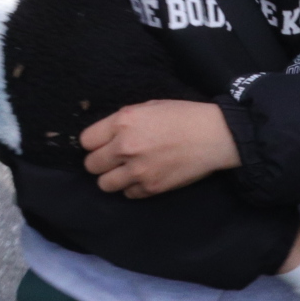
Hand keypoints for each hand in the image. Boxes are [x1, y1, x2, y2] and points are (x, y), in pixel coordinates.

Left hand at [82, 100, 238, 197]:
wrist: (214, 135)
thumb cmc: (182, 116)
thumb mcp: (147, 106)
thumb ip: (122, 121)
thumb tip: (105, 135)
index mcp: (123, 122)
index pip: (85, 141)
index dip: (93, 143)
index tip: (102, 144)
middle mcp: (125, 147)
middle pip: (91, 165)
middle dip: (99, 162)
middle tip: (113, 159)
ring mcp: (138, 170)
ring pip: (104, 184)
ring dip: (112, 178)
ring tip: (125, 171)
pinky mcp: (151, 187)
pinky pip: (128, 194)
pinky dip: (133, 188)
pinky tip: (144, 177)